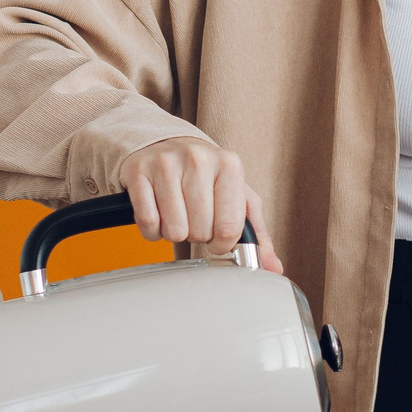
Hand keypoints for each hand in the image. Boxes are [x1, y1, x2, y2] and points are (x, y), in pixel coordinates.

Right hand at [118, 137, 283, 272]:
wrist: (166, 144)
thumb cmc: (206, 176)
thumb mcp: (237, 197)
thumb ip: (255, 233)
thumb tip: (272, 266)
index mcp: (229, 165)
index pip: (230, 227)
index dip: (223, 244)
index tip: (218, 238)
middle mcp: (198, 159)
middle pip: (201, 231)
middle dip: (198, 235)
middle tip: (195, 220)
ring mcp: (166, 163)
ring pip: (174, 230)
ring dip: (175, 233)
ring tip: (178, 215)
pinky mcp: (138, 172)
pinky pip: (147, 223)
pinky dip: (152, 231)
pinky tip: (159, 215)